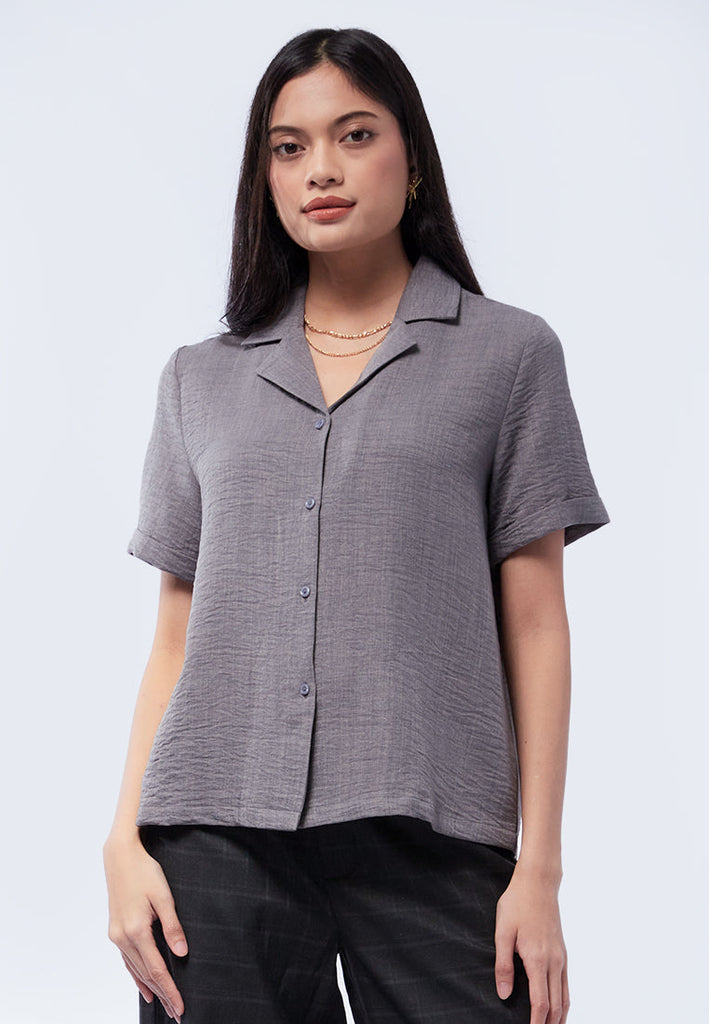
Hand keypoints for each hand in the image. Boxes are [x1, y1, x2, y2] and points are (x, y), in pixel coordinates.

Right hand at [103, 832, 187, 1021]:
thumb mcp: (164, 896)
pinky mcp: (116, 930)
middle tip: (177, 1013)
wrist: (120, 856)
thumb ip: (173, 926)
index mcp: (136, 931)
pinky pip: (127, 961)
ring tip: (163, 1005)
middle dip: (163, 994)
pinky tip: (143, 986)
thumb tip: (182, 954)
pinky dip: (136, 976)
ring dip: (150, 988)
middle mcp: (123, 938)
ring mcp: (117, 935)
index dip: (170, 990)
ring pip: (136, 970)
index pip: (158, 970)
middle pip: (146, 975)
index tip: (181, 1006)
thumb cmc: (144, 871)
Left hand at [494, 862, 569, 1023]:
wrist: (538, 882)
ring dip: (560, 1017)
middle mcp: (554, 962)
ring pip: (565, 997)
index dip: (537, 1023)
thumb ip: (503, 965)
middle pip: (556, 1005)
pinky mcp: (562, 951)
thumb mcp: (502, 932)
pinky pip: (566, 983)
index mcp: (537, 960)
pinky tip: (559, 1006)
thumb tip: (504, 994)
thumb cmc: (517, 904)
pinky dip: (564, 1001)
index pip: (541, 1003)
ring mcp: (561, 957)